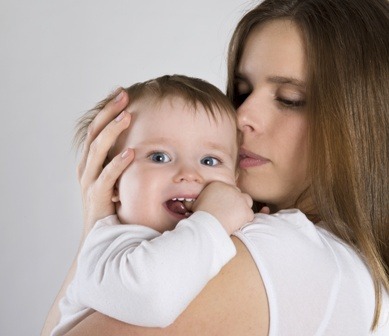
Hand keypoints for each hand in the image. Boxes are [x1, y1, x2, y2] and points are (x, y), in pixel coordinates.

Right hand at [77, 89, 133, 236]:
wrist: (100, 237)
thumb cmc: (112, 205)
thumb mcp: (117, 179)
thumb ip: (124, 162)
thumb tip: (147, 144)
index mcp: (91, 161)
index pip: (97, 129)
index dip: (108, 111)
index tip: (121, 93)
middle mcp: (87, 167)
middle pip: (95, 133)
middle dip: (108, 113)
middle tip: (123, 95)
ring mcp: (89, 181)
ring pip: (97, 150)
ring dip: (112, 131)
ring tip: (126, 116)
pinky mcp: (96, 197)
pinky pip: (106, 177)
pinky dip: (117, 163)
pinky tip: (131, 153)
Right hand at [192, 181, 253, 234]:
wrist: (207, 224)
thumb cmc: (199, 215)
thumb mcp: (193, 205)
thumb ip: (193, 201)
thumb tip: (184, 203)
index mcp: (218, 185)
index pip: (227, 189)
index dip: (226, 197)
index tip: (222, 205)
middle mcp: (231, 188)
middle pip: (237, 193)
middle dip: (235, 201)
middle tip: (229, 211)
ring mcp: (240, 199)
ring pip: (247, 201)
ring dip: (243, 207)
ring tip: (236, 216)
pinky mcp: (246, 210)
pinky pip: (249, 215)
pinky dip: (245, 220)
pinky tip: (237, 224)